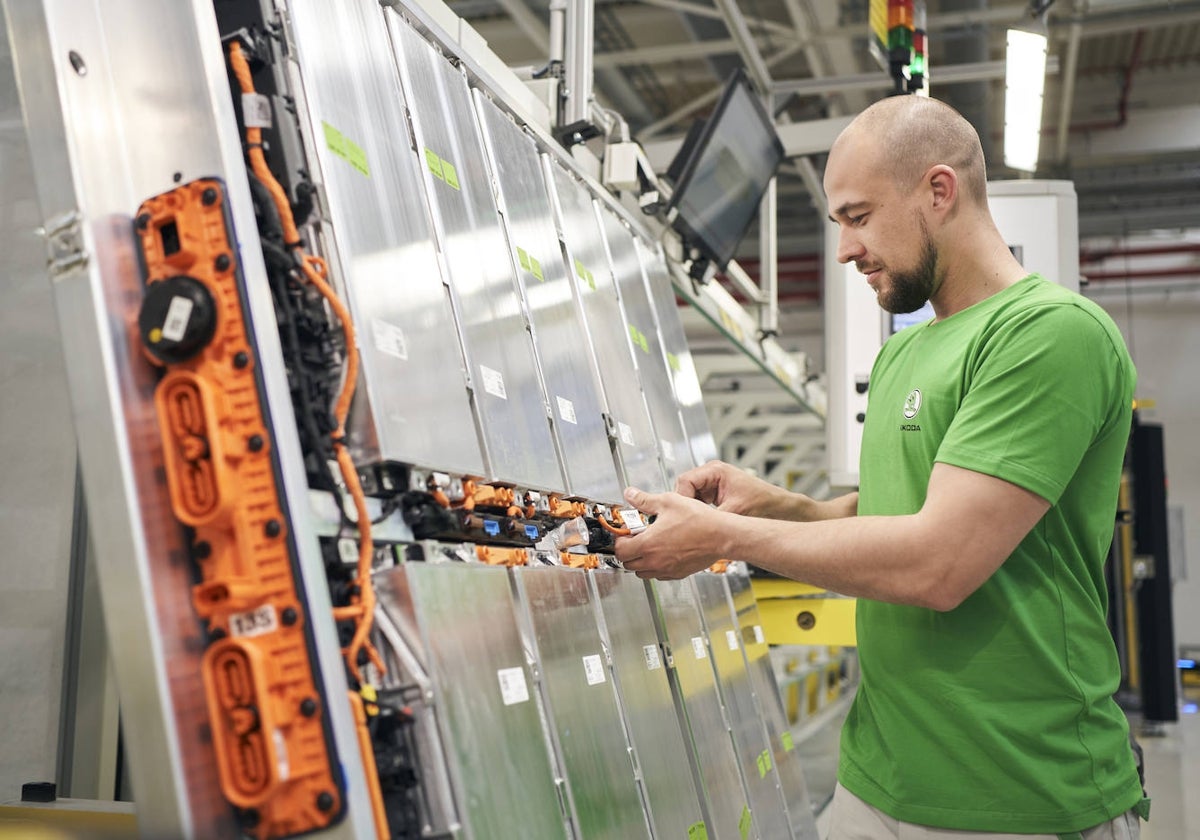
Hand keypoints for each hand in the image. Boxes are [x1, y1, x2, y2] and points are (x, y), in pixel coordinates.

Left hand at [613, 487, 730, 579]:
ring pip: (642, 572)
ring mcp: (666, 570)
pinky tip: (664, 552)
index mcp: (648, 544)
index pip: (620, 550)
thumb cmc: (698, 520)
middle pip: (628, 564)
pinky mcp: (678, 574)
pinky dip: (655, 567)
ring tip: (649, 545)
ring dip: (640, 561)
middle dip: (628, 550)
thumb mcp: (668, 501)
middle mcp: (655, 561)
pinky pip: (658, 575)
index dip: (620, 540)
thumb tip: (631, 494)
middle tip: (636, 537)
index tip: (625, 533)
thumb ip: (644, 500)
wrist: (721, 535)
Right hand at [675, 460, 790, 518]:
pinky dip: (697, 513)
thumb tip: (694, 528)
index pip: (684, 480)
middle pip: (684, 488)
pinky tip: (702, 523)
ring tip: (694, 524)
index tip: (682, 514)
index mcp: (715, 470)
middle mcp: (711, 474)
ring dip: (690, 510)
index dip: (681, 498)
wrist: (780, 509)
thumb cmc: (765, 503)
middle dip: (684, 505)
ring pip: (689, 496)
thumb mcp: (734, 512)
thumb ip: (711, 519)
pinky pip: (697, 503)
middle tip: (686, 521)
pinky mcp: (714, 495)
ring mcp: (712, 484)